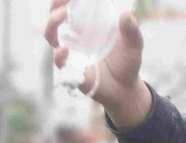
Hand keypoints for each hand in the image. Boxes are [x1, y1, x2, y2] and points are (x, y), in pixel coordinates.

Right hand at [44, 0, 151, 127]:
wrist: (123, 89)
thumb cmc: (127, 62)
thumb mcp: (134, 45)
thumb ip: (131, 31)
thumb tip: (126, 14)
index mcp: (90, 23)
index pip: (73, 5)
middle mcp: (77, 34)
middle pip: (57, 15)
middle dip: (55, 6)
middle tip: (60, 2)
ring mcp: (71, 51)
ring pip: (51, 34)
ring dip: (52, 24)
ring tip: (60, 17)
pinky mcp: (69, 69)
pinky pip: (59, 60)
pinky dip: (59, 55)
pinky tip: (63, 50)